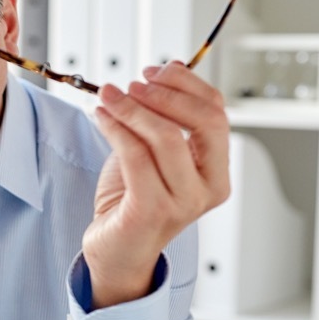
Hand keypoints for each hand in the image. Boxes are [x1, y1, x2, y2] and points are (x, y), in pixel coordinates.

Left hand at [83, 61, 230, 307]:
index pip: (217, 113)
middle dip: (164, 94)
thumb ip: (165, 118)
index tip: (155, 70)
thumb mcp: (154, 152)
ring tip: (108, 96)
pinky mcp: (152, 212)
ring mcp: (184, 203)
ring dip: (133, 108)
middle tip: (132, 83)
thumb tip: (168, 69)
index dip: (187, 85)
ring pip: (167, 137)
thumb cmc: (133, 199)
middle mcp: (208, 188)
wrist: (115, 250)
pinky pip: (136, 157)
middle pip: (203, 122)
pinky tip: (101, 116)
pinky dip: (116, 128)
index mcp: (216, 171)